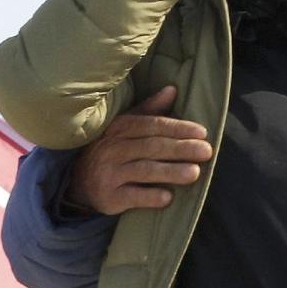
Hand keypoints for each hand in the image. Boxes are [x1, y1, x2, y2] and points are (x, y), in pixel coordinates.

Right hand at [63, 86, 212, 214]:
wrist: (79, 180)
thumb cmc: (114, 148)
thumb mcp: (127, 126)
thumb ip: (151, 110)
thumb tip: (173, 89)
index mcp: (121, 127)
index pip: (153, 125)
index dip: (178, 128)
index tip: (202, 133)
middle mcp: (113, 148)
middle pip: (152, 146)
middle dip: (181, 149)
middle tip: (207, 151)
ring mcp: (109, 173)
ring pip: (144, 170)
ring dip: (170, 172)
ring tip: (194, 173)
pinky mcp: (108, 197)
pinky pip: (131, 196)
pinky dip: (149, 196)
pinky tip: (168, 198)